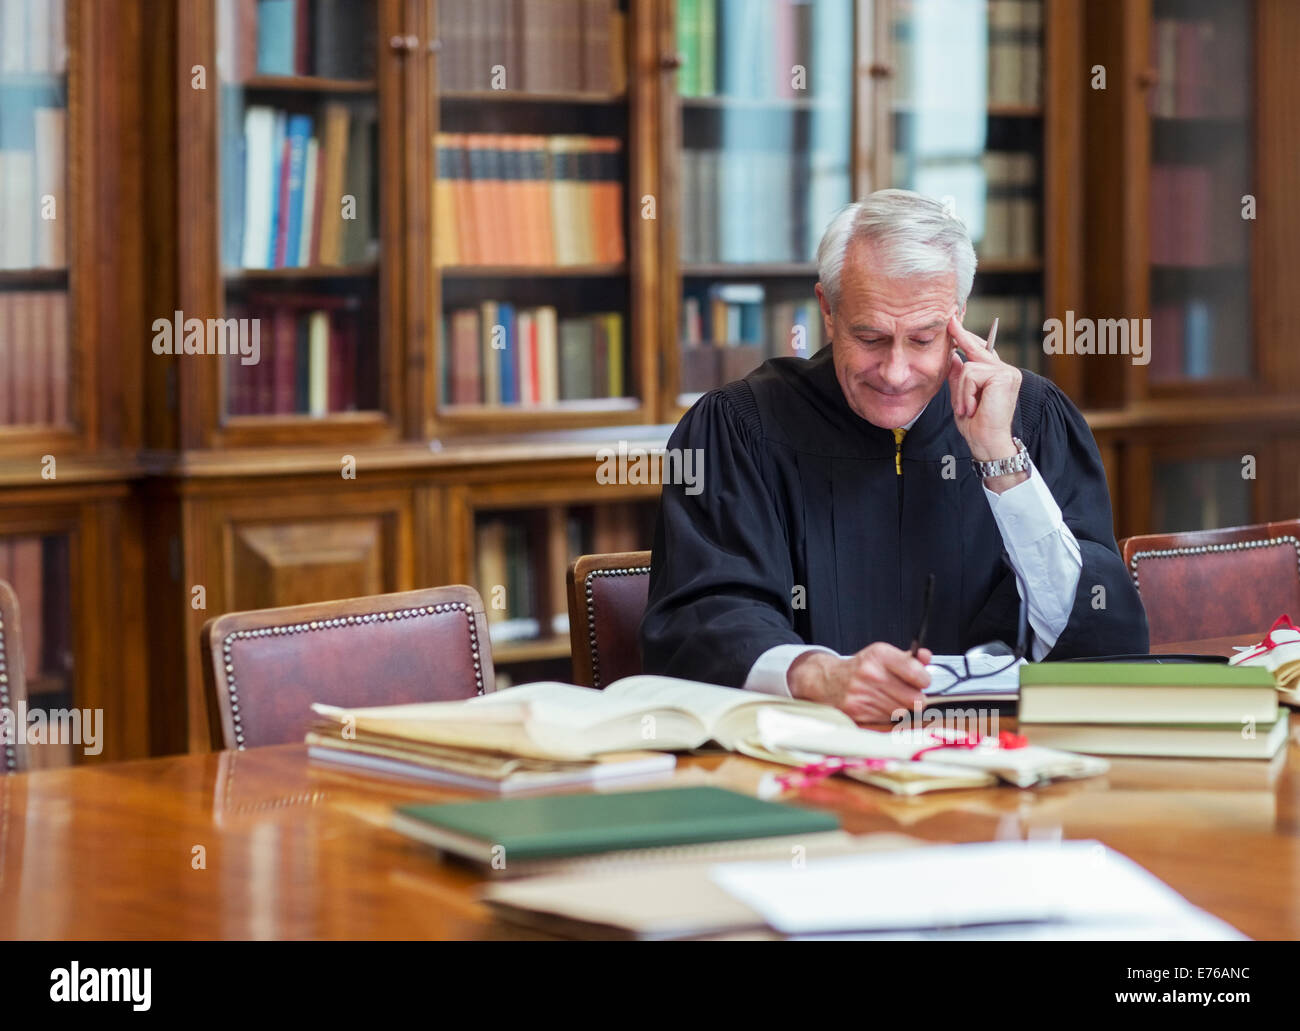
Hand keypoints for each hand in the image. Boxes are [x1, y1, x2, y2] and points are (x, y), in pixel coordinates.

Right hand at [788, 643, 931, 722]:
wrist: (828, 681)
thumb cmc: (861, 669)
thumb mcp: (882, 656)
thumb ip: (909, 658)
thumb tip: (926, 657)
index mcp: (879, 655)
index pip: (916, 673)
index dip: (924, 680)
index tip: (922, 681)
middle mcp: (870, 673)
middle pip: (914, 699)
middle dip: (915, 698)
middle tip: (909, 694)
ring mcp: (862, 694)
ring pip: (902, 712)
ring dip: (900, 709)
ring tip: (889, 699)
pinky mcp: (858, 712)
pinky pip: (887, 721)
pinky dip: (886, 717)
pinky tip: (878, 706)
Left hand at [945, 314, 1021, 461]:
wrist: (987, 442)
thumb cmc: (976, 425)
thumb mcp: (961, 397)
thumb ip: (959, 377)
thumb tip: (954, 356)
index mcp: (998, 376)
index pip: (981, 351)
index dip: (966, 337)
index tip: (954, 322)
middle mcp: (1006, 371)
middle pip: (976, 350)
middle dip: (960, 338)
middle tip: (950, 319)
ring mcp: (1007, 372)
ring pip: (968, 367)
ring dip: (961, 392)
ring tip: (968, 409)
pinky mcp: (1003, 376)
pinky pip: (971, 374)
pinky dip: (966, 393)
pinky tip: (973, 407)